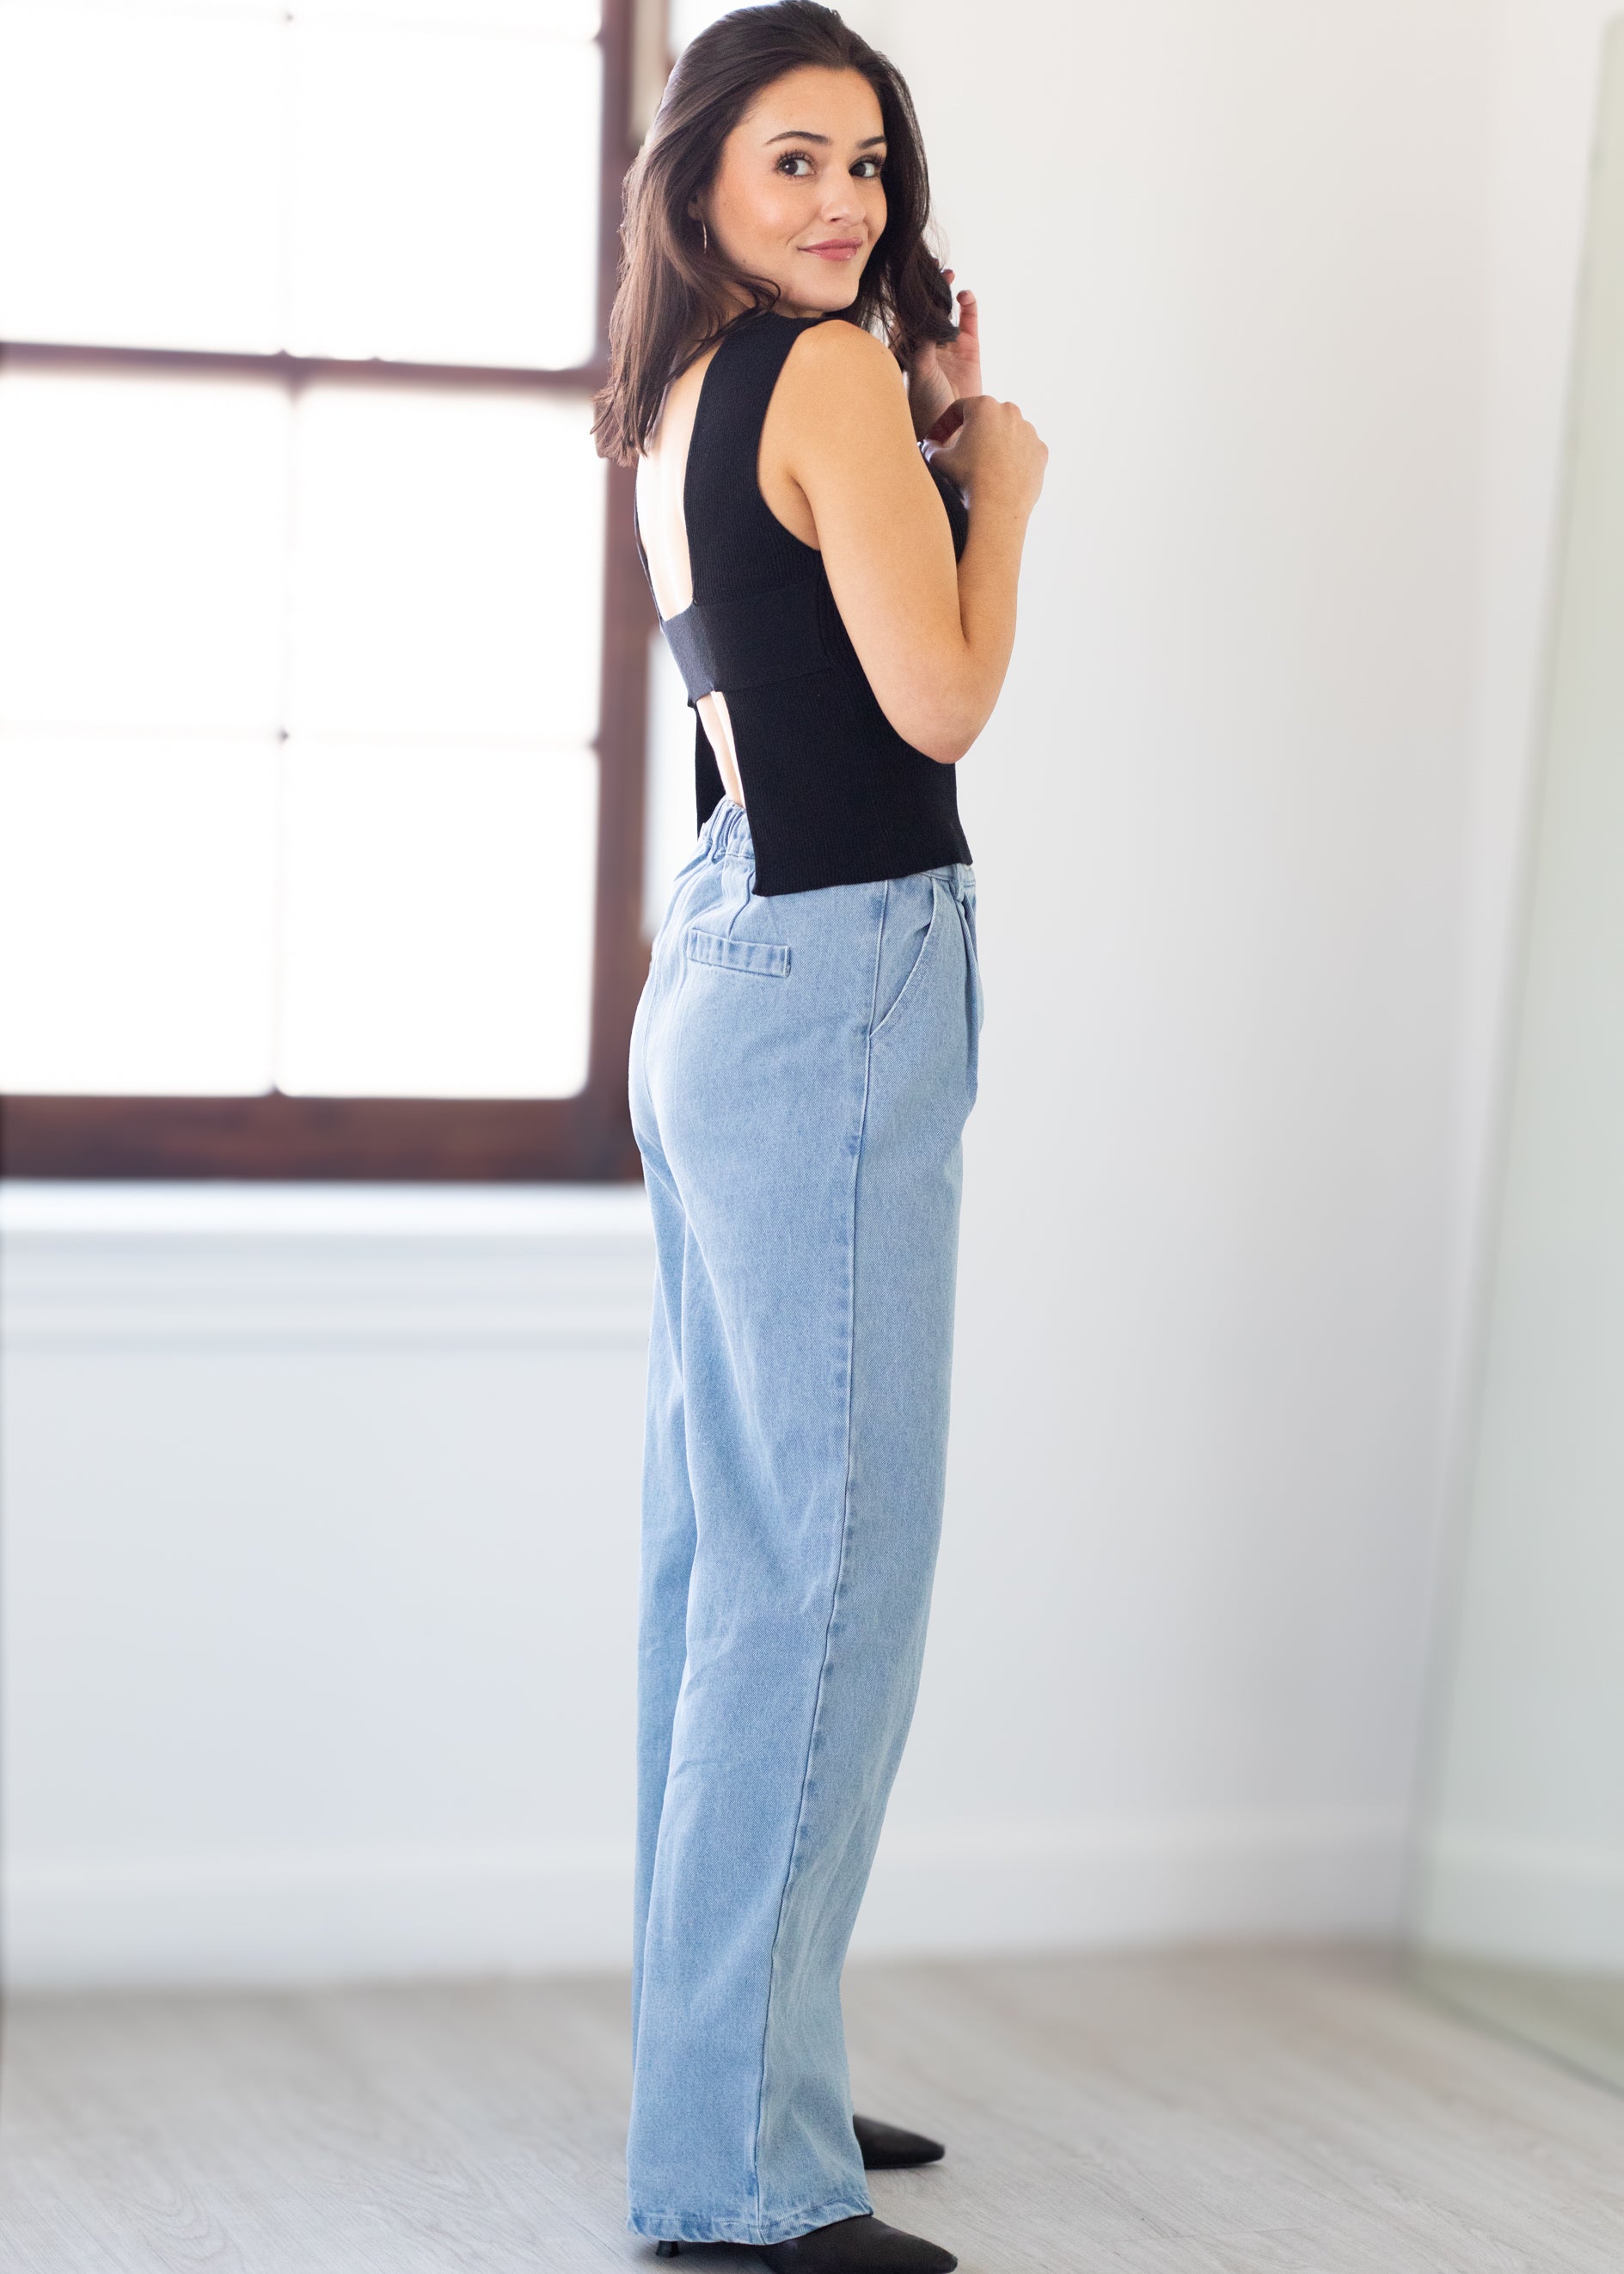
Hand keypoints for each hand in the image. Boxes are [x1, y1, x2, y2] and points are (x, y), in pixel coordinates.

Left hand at [907, 270, 981, 443]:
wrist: (952, 431)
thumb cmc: (926, 406)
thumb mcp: (919, 370)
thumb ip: (921, 342)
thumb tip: (922, 315)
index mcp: (906, 350)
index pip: (905, 315)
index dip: (908, 294)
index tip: (910, 275)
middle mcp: (926, 347)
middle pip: (927, 310)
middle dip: (930, 289)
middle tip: (934, 268)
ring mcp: (948, 348)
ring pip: (948, 313)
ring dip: (948, 294)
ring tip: (950, 278)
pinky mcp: (969, 352)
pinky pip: (969, 323)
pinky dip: (969, 307)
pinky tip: (966, 296)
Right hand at [927, 393, 1046, 516]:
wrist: (998, 508)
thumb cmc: (967, 480)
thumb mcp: (939, 461)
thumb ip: (931, 448)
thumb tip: (929, 445)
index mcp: (984, 406)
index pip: (958, 409)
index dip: (943, 425)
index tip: (936, 440)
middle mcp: (1010, 411)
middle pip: (986, 419)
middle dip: (973, 433)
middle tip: (962, 452)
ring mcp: (1029, 431)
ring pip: (1007, 433)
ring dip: (995, 445)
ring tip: (983, 467)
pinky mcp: (1041, 451)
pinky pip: (1023, 451)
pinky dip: (1013, 459)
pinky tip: (1001, 475)